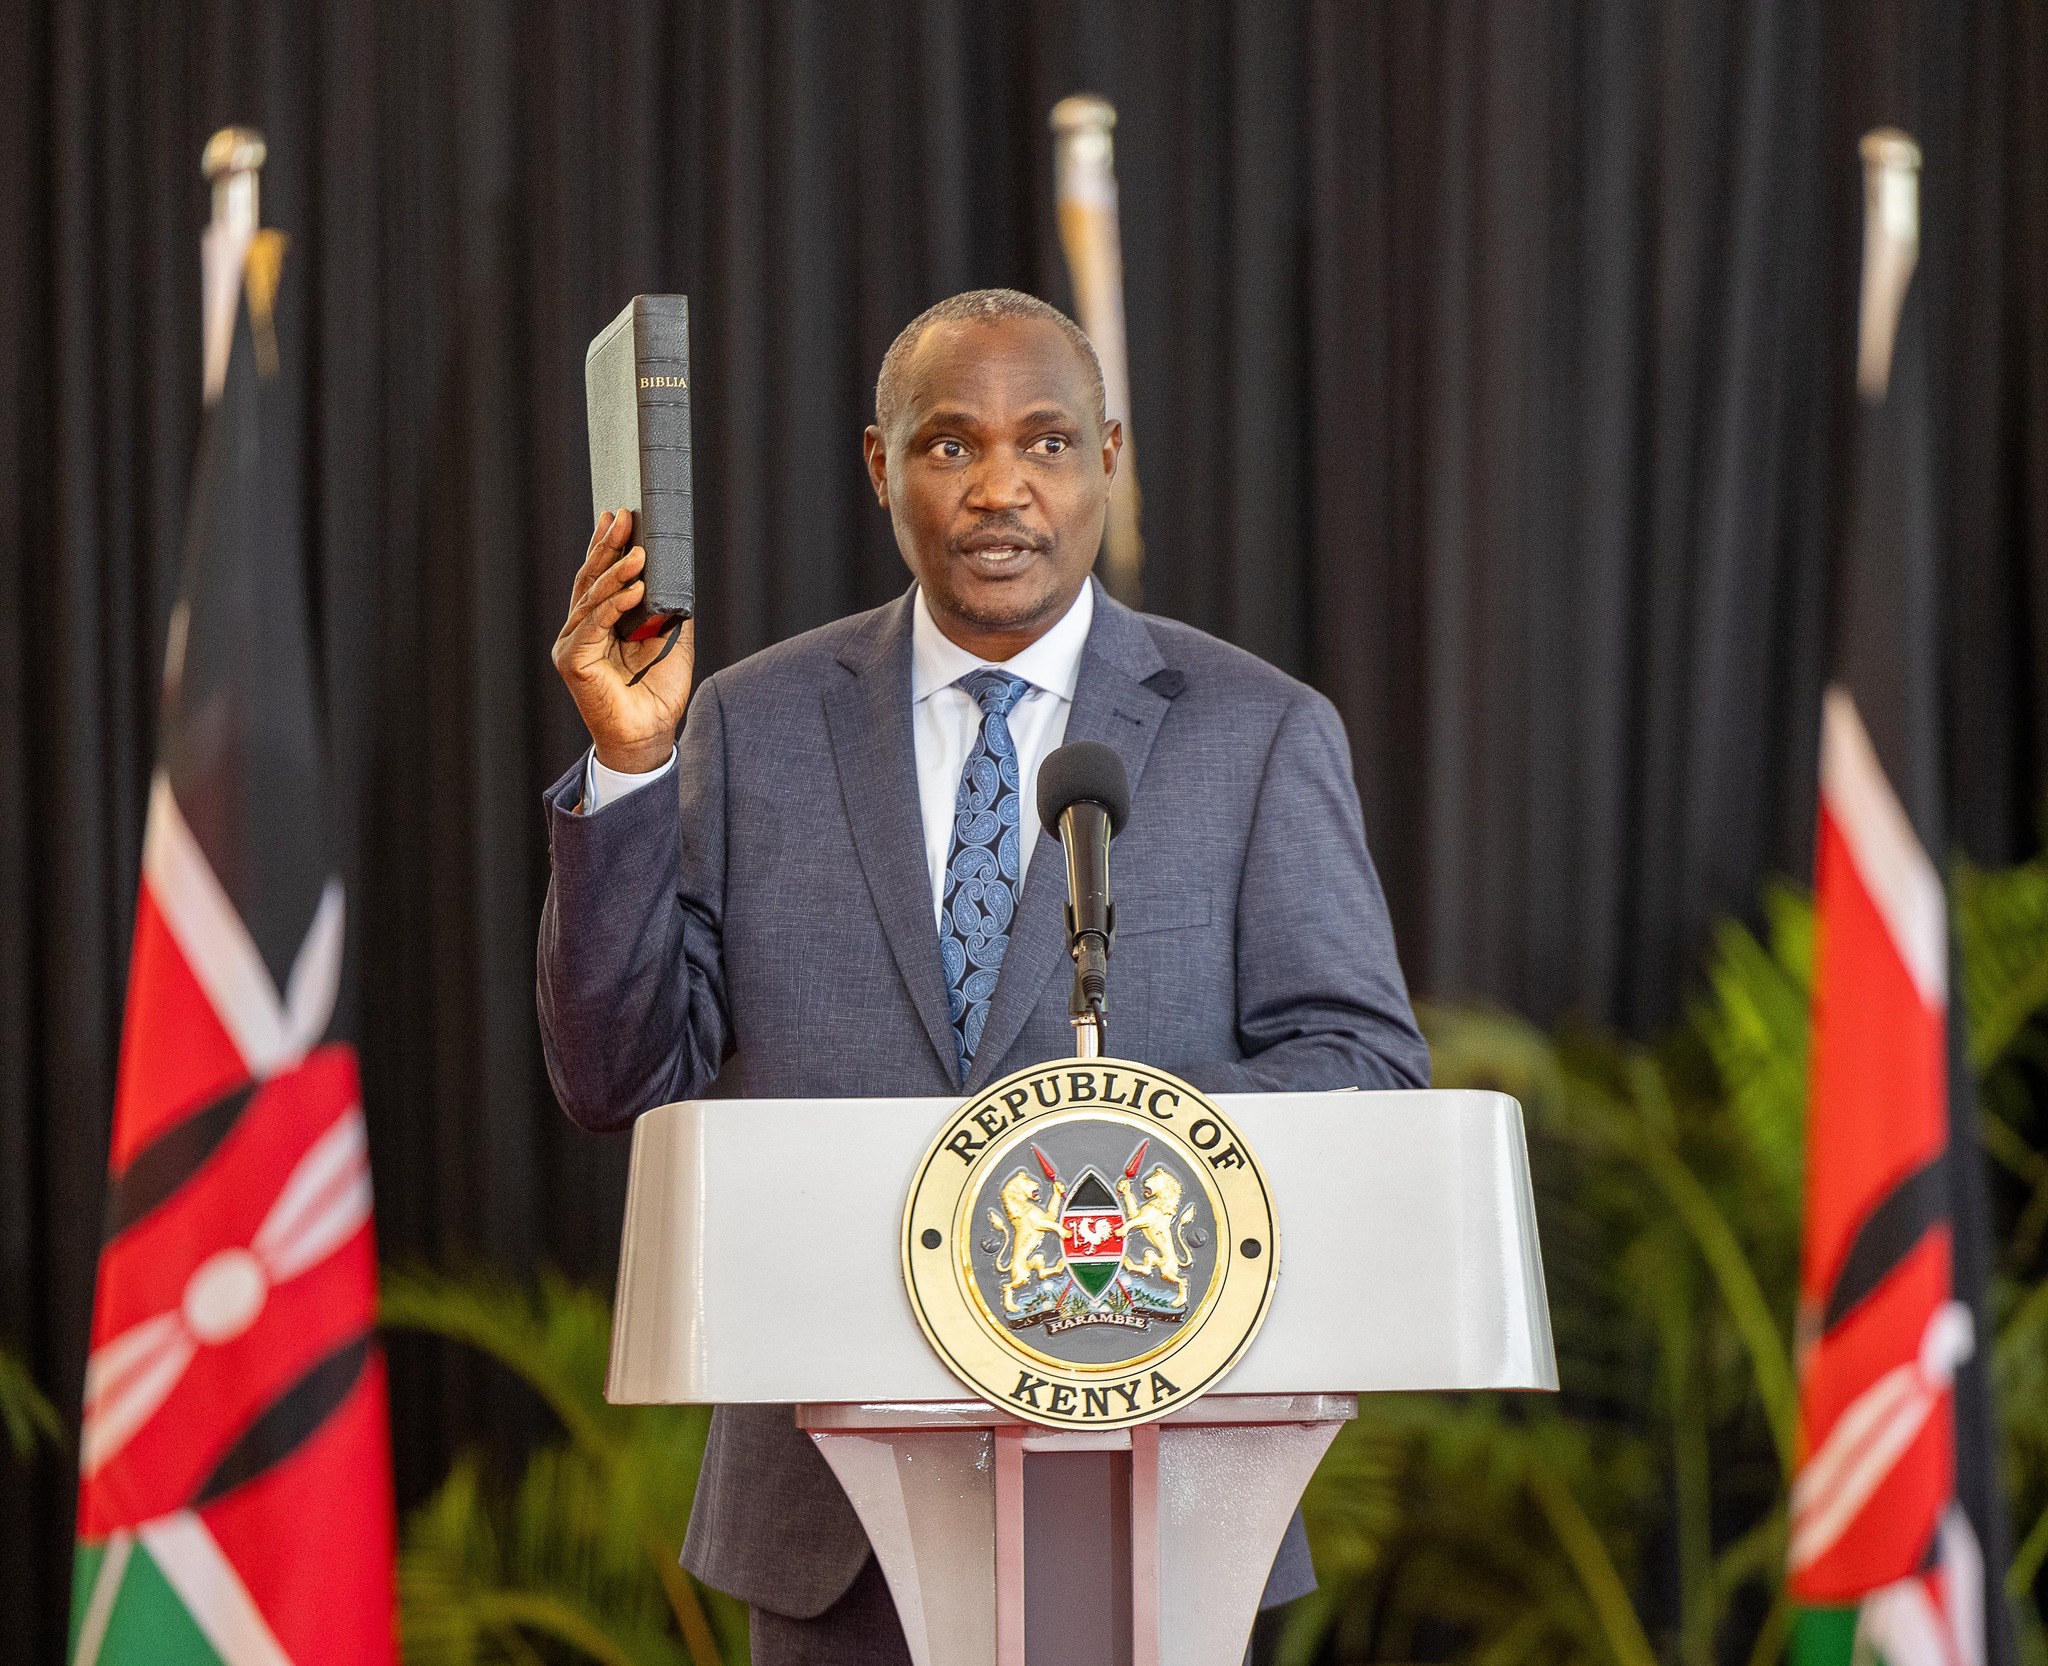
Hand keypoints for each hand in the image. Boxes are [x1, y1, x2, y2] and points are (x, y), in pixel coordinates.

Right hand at [552, 510, 695, 772]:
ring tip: (638, 552)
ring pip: (593, 598)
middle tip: (623, 518)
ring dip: (617, 573)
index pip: (599, 579)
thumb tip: (673, 575)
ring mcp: (574, 645)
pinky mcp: (573, 661)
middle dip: (606, 547)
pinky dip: (614, 605)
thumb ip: (667, 609)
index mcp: (600, 625)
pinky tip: (634, 589)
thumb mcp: (671, 640)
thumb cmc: (658, 693)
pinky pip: (594, 624)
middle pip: (590, 580)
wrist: (650, 735)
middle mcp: (581, 631)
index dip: (605, 547)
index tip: (616, 516)